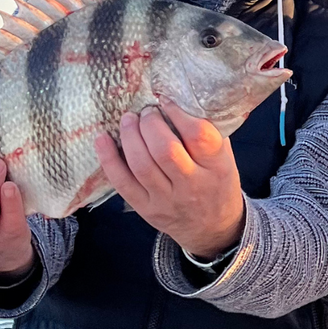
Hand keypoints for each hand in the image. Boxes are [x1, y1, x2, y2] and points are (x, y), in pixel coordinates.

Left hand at [94, 101, 244, 259]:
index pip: (199, 136)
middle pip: (165, 150)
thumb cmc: (217, 185)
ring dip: (130, 136)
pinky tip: (102, 139)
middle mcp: (192, 185)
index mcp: (217, 168)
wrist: (213, 229)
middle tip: (147, 112)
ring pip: (141, 164)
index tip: (167, 101)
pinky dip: (108, 159)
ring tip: (129, 120)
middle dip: (150, 123)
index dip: (179, 113)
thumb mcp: (225, 160)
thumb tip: (180, 99)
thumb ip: (208, 133)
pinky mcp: (146, 209)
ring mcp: (167, 199)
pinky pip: (122, 182)